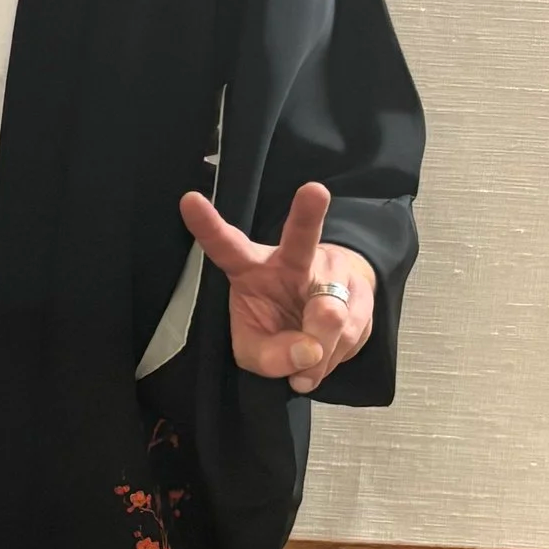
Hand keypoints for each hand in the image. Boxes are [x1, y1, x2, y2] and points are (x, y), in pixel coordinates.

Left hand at [180, 180, 375, 394]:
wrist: (324, 324)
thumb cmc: (276, 329)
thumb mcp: (255, 352)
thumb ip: (270, 357)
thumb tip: (309, 352)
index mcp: (251, 267)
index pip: (225, 245)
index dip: (207, 225)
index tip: (189, 200)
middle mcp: (292, 260)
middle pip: (301, 236)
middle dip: (308, 214)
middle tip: (314, 191)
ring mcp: (331, 272)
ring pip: (330, 312)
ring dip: (321, 347)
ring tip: (310, 355)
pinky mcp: (360, 290)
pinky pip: (350, 333)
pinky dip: (336, 356)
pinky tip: (327, 351)